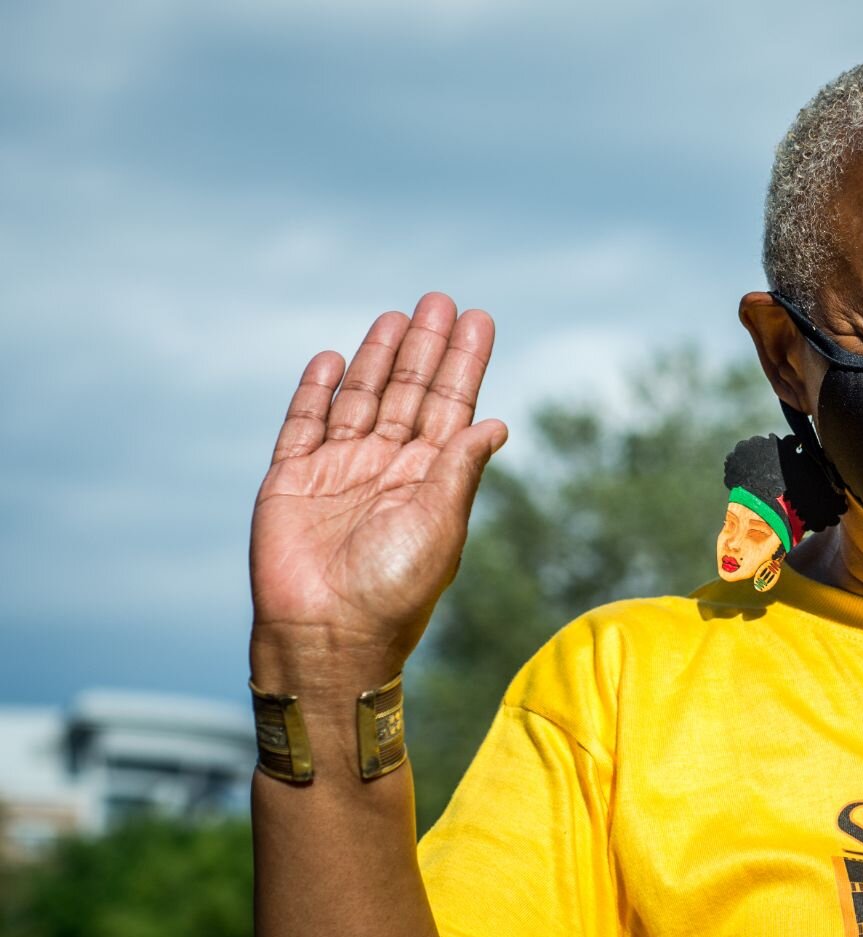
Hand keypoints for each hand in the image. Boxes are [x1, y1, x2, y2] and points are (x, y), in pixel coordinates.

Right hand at [249, 293, 506, 691]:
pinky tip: (334, 359)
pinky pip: (304, 425)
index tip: (478, 319)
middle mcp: (386, 469)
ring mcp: (338, 472)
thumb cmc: (393, 591)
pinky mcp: (291, 481)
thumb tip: (497, 423)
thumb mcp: (439, 525)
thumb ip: (460, 470)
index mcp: (429, 480)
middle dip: (424, 348)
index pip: (451, 408)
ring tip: (396, 316)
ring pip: (360, 399)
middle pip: (408, 394)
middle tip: (439, 300)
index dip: (463, 364)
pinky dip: (316, 391)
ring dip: (378, 358)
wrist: (326, 635)